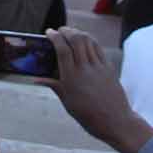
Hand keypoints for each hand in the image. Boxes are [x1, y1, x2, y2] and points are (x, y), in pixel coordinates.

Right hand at [44, 29, 152, 152]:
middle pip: (76, 39)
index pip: (62, 49)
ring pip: (88, 40)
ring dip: (78, 33)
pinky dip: (90, 41)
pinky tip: (86, 42)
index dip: (55, 37)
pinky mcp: (109, 68)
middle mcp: (85, 69)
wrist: (115, 121)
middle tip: (60, 31)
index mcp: (72, 78)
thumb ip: (54, 86)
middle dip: (66, 31)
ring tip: (72, 34)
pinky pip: (98, 48)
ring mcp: (99, 67)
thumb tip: (37, 79)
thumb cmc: (89, 116)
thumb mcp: (68, 102)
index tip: (49, 32)